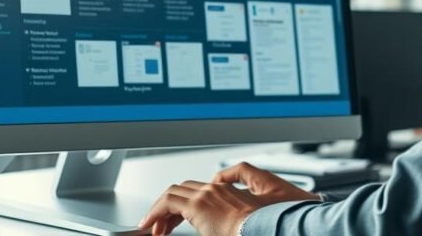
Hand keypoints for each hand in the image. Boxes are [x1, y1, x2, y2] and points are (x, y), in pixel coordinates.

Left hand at [139, 162, 318, 235]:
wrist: (270, 231)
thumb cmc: (261, 231)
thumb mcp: (238, 226)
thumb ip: (225, 224)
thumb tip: (217, 230)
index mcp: (226, 194)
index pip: (197, 193)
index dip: (181, 208)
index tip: (173, 223)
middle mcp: (215, 190)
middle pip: (183, 191)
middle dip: (170, 209)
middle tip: (162, 227)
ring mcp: (207, 195)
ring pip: (174, 193)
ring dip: (161, 210)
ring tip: (155, 228)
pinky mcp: (199, 204)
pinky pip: (168, 201)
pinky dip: (157, 210)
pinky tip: (152, 225)